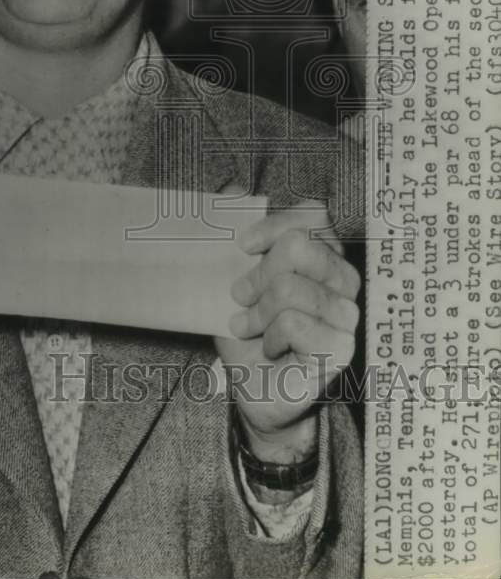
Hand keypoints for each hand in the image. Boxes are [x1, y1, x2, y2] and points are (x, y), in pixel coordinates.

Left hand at [215, 200, 359, 460]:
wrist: (257, 389)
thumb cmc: (250, 331)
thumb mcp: (232, 276)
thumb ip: (234, 231)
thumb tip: (231, 188)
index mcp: (324, 253)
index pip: (312, 215)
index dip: (274, 225)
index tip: (243, 246)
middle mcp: (344, 279)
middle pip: (298, 248)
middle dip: (257, 275)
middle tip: (240, 299)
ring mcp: (348, 314)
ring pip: (292, 287)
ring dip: (258, 311)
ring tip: (249, 326)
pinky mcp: (342, 348)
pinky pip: (294, 322)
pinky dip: (270, 335)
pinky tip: (270, 347)